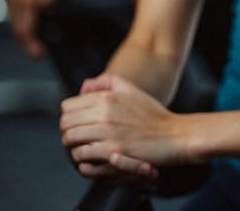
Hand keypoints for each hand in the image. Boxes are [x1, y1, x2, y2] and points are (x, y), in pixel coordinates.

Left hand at [3, 0, 74, 58]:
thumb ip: (41, 7)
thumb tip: (43, 26)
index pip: (16, 19)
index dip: (25, 35)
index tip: (34, 46)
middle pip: (16, 26)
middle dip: (27, 43)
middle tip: (38, 53)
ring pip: (20, 30)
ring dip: (29, 46)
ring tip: (39, 54)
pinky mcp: (29, 1)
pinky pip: (27, 28)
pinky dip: (32, 42)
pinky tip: (39, 49)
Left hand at [61, 74, 193, 180]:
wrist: (174, 135)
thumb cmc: (154, 115)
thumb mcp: (132, 90)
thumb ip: (107, 82)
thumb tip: (85, 86)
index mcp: (108, 96)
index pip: (67, 106)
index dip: (70, 116)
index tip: (77, 123)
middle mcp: (105, 111)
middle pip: (65, 123)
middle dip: (68, 131)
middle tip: (77, 138)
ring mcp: (108, 131)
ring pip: (69, 139)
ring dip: (72, 146)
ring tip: (82, 148)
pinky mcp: (113, 150)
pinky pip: (82, 154)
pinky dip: (82, 158)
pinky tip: (90, 158)